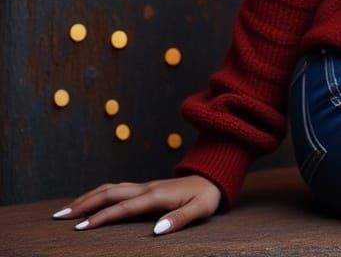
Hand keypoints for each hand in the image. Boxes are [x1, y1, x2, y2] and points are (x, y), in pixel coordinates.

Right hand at [51, 174, 221, 235]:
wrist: (214, 176)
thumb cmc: (207, 196)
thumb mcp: (200, 209)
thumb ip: (179, 219)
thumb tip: (156, 231)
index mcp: (157, 195)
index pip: (123, 207)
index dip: (102, 217)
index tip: (80, 228)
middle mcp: (147, 188)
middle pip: (110, 192)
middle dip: (84, 204)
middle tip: (60, 217)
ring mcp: (145, 186)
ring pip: (111, 187)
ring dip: (88, 197)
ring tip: (66, 210)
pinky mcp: (145, 187)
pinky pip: (117, 188)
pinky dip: (99, 193)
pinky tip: (89, 201)